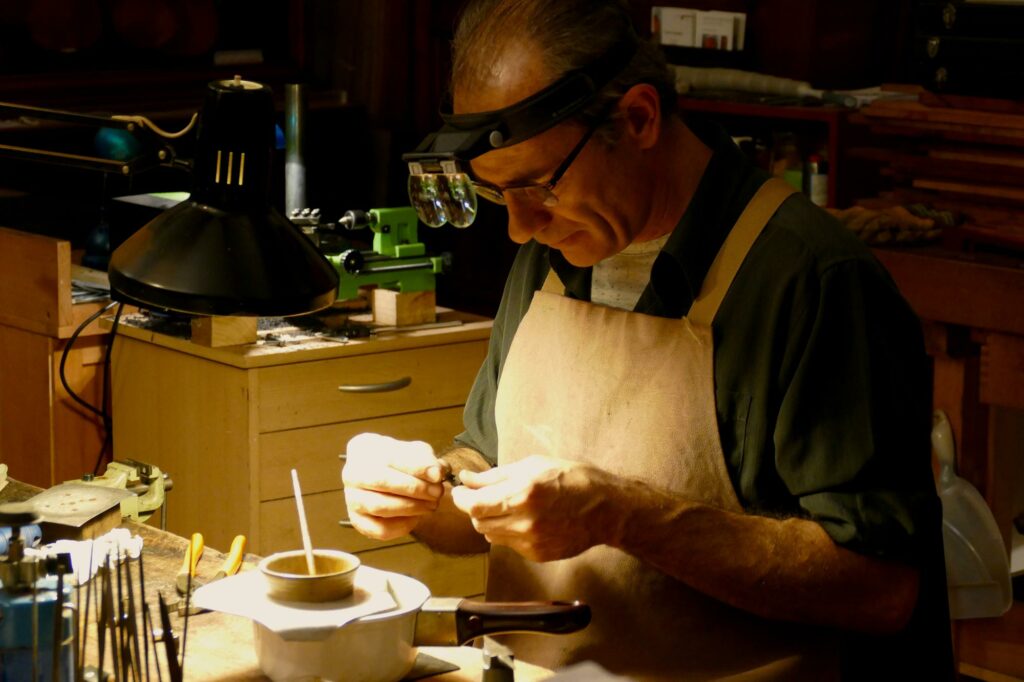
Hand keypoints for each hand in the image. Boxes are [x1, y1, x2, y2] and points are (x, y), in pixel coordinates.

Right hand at [342, 433, 446, 540]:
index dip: (417, 467)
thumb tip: (436, 474)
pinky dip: (401, 526)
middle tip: (437, 492)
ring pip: (380, 506)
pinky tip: (416, 517)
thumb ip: (426, 460)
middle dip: (415, 489)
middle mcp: (351, 473)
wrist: (384, 475)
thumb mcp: (415, 451)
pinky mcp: (357, 521)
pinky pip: (379, 529)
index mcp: (362, 448)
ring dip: (411, 507)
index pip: (390, 457)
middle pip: (382, 482)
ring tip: (431, 504)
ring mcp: (352, 499)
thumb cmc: (399, 460)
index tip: (437, 475)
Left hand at [450, 455, 614, 561]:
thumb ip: (496, 475)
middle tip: (481, 496)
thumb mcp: (533, 465)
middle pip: (478, 522)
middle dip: (474, 508)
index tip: (460, 492)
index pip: (473, 505)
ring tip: (505, 507)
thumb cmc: (572, 479)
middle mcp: (523, 521)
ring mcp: (530, 542)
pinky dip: (508, 532)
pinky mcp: (537, 554)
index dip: (460, 499)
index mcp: (521, 494)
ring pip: (490, 535)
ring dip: (490, 521)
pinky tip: (524, 519)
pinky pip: (509, 544)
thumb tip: (467, 479)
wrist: (605, 509)